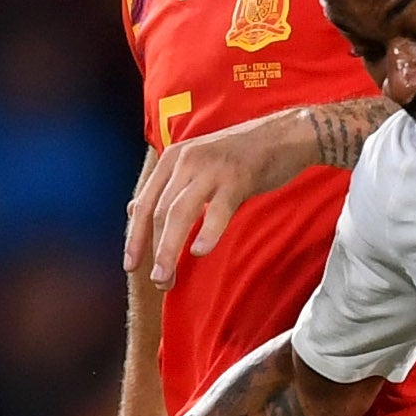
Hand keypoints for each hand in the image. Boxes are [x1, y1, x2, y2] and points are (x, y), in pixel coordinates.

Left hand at [124, 114, 315, 286]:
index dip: (134, 237)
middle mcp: (186, 161)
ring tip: (168, 277)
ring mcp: (211, 168)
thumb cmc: (242, 154)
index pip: (144, 203)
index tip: (130, 265)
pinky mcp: (237, 177)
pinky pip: (218, 210)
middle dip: (154, 250)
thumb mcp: (196, 163)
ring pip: (179, 214)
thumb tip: (132, 209)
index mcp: (173, 158)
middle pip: (159, 212)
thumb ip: (167, 186)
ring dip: (169, 249)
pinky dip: (207, 232)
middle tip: (159, 281)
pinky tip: (199, 252)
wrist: (285, 135)